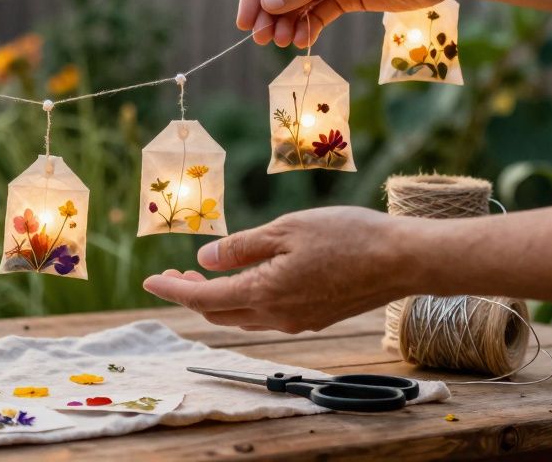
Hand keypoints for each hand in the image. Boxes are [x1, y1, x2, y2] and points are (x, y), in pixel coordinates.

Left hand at [142, 207, 414, 332]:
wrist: (402, 260)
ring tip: (202, 277)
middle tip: (173, 276)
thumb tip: (203, 262)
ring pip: (242, 317)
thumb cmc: (347, 236)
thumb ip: (240, 248)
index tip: (148, 280)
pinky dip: (244, 300)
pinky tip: (246, 280)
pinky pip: (266, 315)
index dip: (171, 290)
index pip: (203, 299)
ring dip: (217, 299)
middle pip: (219, 313)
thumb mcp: (285, 230)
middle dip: (190, 296)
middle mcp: (277, 316)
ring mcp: (297, 321)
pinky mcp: (314, 317)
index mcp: (265, 293)